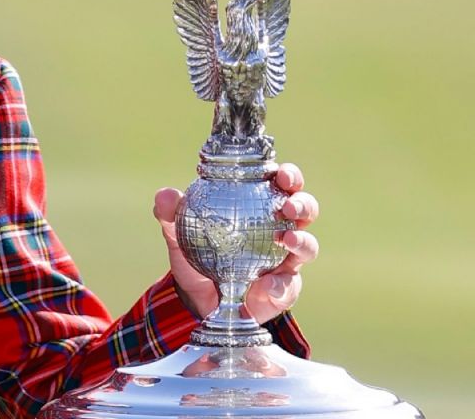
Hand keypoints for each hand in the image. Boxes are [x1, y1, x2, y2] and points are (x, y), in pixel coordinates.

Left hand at [153, 163, 319, 324]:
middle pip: (305, 209)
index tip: (281, 174)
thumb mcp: (179, 235)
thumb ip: (171, 214)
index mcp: (260, 207)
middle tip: (290, 205)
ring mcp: (286, 260)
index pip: (280, 184)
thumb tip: (166, 195)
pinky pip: (288, 286)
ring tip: (289, 239)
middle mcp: (280, 230)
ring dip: (303, 240)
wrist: (198, 301)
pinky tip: (268, 285)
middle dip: (303, 203)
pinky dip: (280, 285)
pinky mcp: (284, 289)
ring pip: (308, 245)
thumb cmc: (198, 257)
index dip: (288, 176)